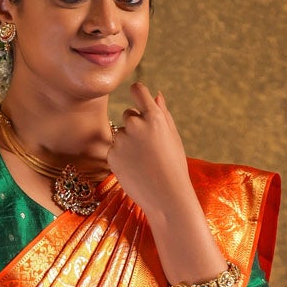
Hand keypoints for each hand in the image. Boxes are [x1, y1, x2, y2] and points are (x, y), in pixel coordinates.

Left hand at [105, 83, 199, 226]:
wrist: (165, 197)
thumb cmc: (174, 166)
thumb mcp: (173, 137)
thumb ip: (162, 114)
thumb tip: (155, 95)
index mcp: (154, 117)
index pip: (137, 90)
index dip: (137, 92)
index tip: (137, 94)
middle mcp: (135, 125)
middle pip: (128, 114)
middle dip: (135, 125)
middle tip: (149, 147)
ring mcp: (121, 140)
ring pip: (121, 134)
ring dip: (128, 143)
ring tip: (143, 161)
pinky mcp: (111, 155)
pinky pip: (114, 149)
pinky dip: (122, 157)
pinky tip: (134, 169)